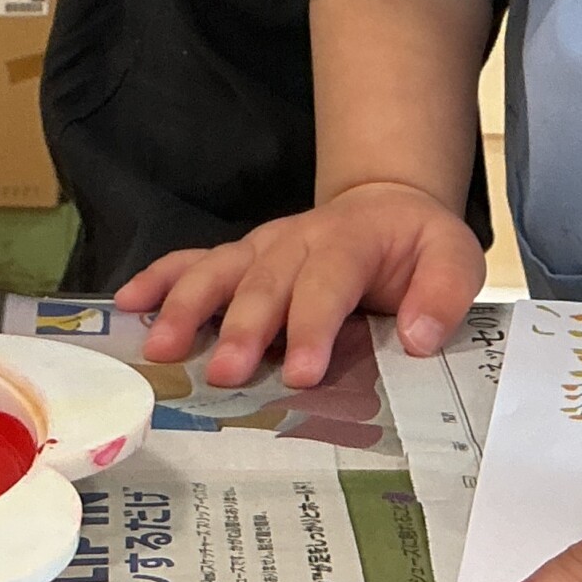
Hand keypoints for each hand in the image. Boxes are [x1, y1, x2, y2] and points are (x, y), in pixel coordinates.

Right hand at [118, 181, 485, 388]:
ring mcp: (265, 246)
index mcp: (355, 239)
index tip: (304, 371)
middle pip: (268, 279)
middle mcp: (301, 238)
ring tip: (162, 349)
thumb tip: (421, 337)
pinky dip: (159, 278)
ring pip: (222, 269)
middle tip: (225, 373)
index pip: (331, 280)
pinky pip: (195, 261)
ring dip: (190, 306)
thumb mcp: (454, 258)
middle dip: (246, 326)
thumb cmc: (417, 246)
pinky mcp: (241, 256)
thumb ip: (445, 292)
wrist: (388, 207)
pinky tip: (126, 304)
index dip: (315, 324)